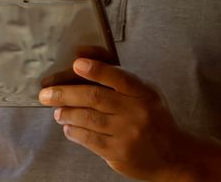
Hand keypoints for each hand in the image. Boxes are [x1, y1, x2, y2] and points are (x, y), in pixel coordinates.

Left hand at [39, 59, 190, 180]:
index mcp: (144, 94)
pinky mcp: (118, 153)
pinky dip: (74, 131)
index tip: (77, 64)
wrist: (174, 156)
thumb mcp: (147, 95)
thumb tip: (85, 67)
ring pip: (88, 119)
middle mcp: (136, 113)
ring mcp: (127, 134)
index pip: (119, 78)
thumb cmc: (155, 120)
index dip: (97, 70)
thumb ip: (123, 82)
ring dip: (66, 113)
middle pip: (95, 98)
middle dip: (65, 94)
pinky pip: (89, 139)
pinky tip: (67, 126)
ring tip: (57, 110)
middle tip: (46, 93)